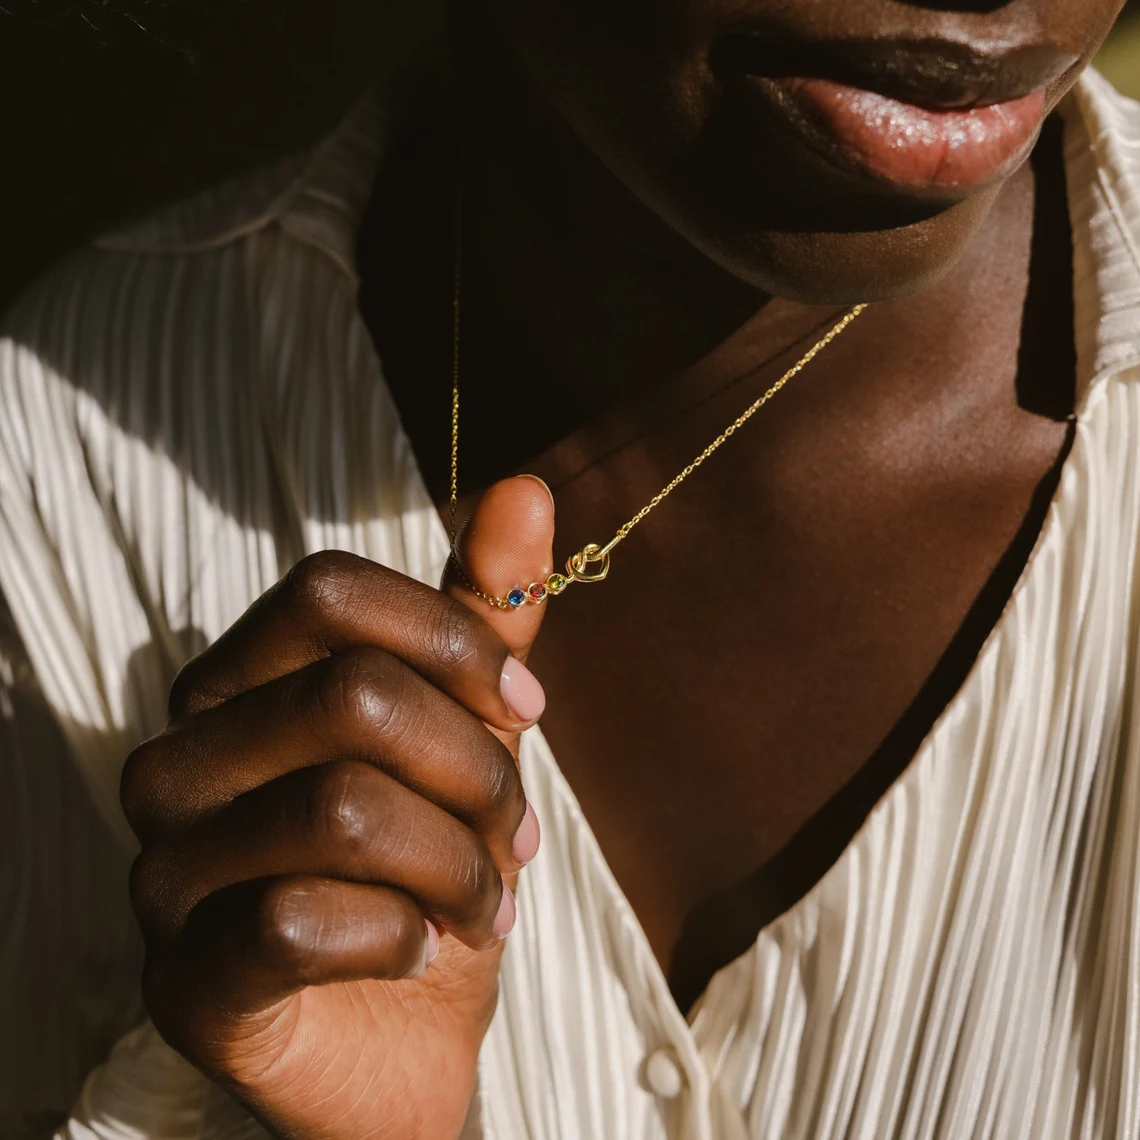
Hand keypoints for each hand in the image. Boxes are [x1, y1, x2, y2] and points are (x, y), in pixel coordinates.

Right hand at [121, 476, 554, 1139]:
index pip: (329, 592)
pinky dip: (399, 935)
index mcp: (239, 683)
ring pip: (340, 807)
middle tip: (512, 833)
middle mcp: (181, 760)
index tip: (528, 703)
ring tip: (482, 900)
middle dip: (475, 769)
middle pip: (353, 696)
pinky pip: (295, 920)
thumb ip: (483, 617)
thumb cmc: (425, 865)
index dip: (453, 641)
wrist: (404, 1035)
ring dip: (455, 863)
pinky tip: (412, 949)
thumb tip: (524, 488)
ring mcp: (166, 869)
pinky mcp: (182, 978)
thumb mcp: (468, 731)